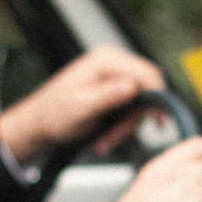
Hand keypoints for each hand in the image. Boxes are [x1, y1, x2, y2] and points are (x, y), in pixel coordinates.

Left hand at [0, 46, 165, 165]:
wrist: (41, 122)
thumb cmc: (54, 114)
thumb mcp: (80, 108)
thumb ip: (106, 96)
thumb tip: (131, 87)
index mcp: (105, 60)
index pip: (146, 73)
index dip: (157, 97)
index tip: (160, 120)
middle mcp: (113, 63)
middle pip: (147, 89)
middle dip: (134, 118)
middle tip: (116, 138)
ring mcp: (115, 76)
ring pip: (141, 103)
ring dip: (126, 127)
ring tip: (106, 141)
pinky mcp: (115, 90)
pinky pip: (132, 108)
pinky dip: (122, 126)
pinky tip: (107, 136)